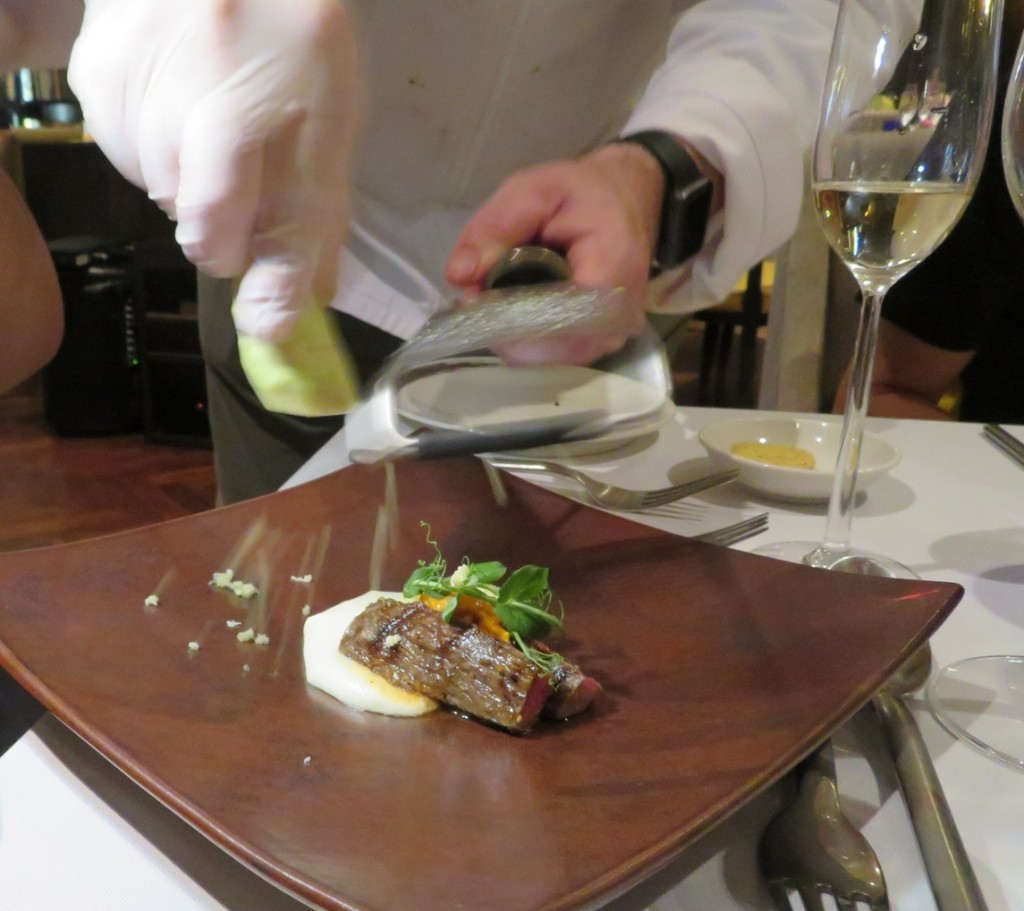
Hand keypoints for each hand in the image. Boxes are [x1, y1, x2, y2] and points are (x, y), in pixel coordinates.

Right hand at [68, 0, 359, 341]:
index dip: (278, 282)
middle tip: (234, 220)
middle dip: (224, 239)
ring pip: (160, 191)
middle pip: (210, 216)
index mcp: (305, 84)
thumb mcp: (332, 113)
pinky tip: (167, 121)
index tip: (269, 322)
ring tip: (204, 147)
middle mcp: (223, 71)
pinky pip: (119, 154)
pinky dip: (146, 159)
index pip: (290, 211)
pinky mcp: (100, 63)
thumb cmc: (292, 38)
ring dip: (185, 194)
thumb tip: (312, 295)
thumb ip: (323, 204)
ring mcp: (153, 63)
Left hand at [444, 142, 665, 364]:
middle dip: (504, 328)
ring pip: (551, 356)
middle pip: (549, 346)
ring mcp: (613, 335)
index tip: (474, 298)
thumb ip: (494, 227)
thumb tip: (457, 276)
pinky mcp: (604, 342)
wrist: (629, 197)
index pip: (554, 318)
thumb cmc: (582, 192)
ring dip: (514, 335)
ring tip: (497, 299)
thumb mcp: (532, 190)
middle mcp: (618, 316)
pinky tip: (517, 310)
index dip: (507, 318)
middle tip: (478, 296)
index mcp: (610, 269)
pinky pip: (559, 354)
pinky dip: (530, 338)